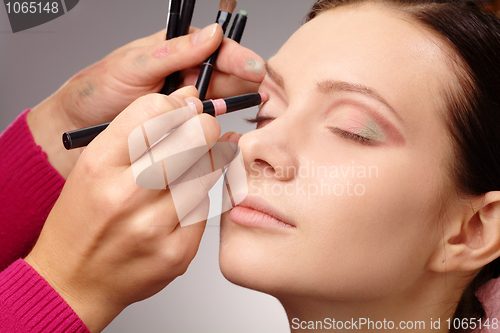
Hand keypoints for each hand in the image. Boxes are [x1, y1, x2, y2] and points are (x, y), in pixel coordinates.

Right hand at [25, 86, 241, 332]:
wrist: (73, 282)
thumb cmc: (82, 221)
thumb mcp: (94, 166)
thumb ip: (139, 130)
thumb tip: (188, 99)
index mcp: (99, 165)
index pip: (154, 110)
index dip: (177, 104)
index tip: (183, 109)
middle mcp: (127, 194)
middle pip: (195, 136)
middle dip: (205, 126)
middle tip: (202, 130)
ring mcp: (155, 226)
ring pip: (209, 170)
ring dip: (207, 160)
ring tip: (191, 165)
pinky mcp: (178, 252)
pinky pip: (207, 207)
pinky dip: (200, 197)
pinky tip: (184, 200)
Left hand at [27, 24, 264, 177]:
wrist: (76, 128)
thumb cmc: (99, 90)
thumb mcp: (134, 66)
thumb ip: (173, 52)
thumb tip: (212, 34)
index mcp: (177, 54)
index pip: (217, 52)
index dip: (240, 59)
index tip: (257, 70)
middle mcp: (186, 78)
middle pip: (228, 79)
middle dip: (250, 86)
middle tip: (271, 97)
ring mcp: (185, 105)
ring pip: (223, 105)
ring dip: (239, 110)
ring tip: (258, 116)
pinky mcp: (181, 130)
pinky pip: (208, 129)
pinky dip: (222, 133)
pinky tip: (230, 137)